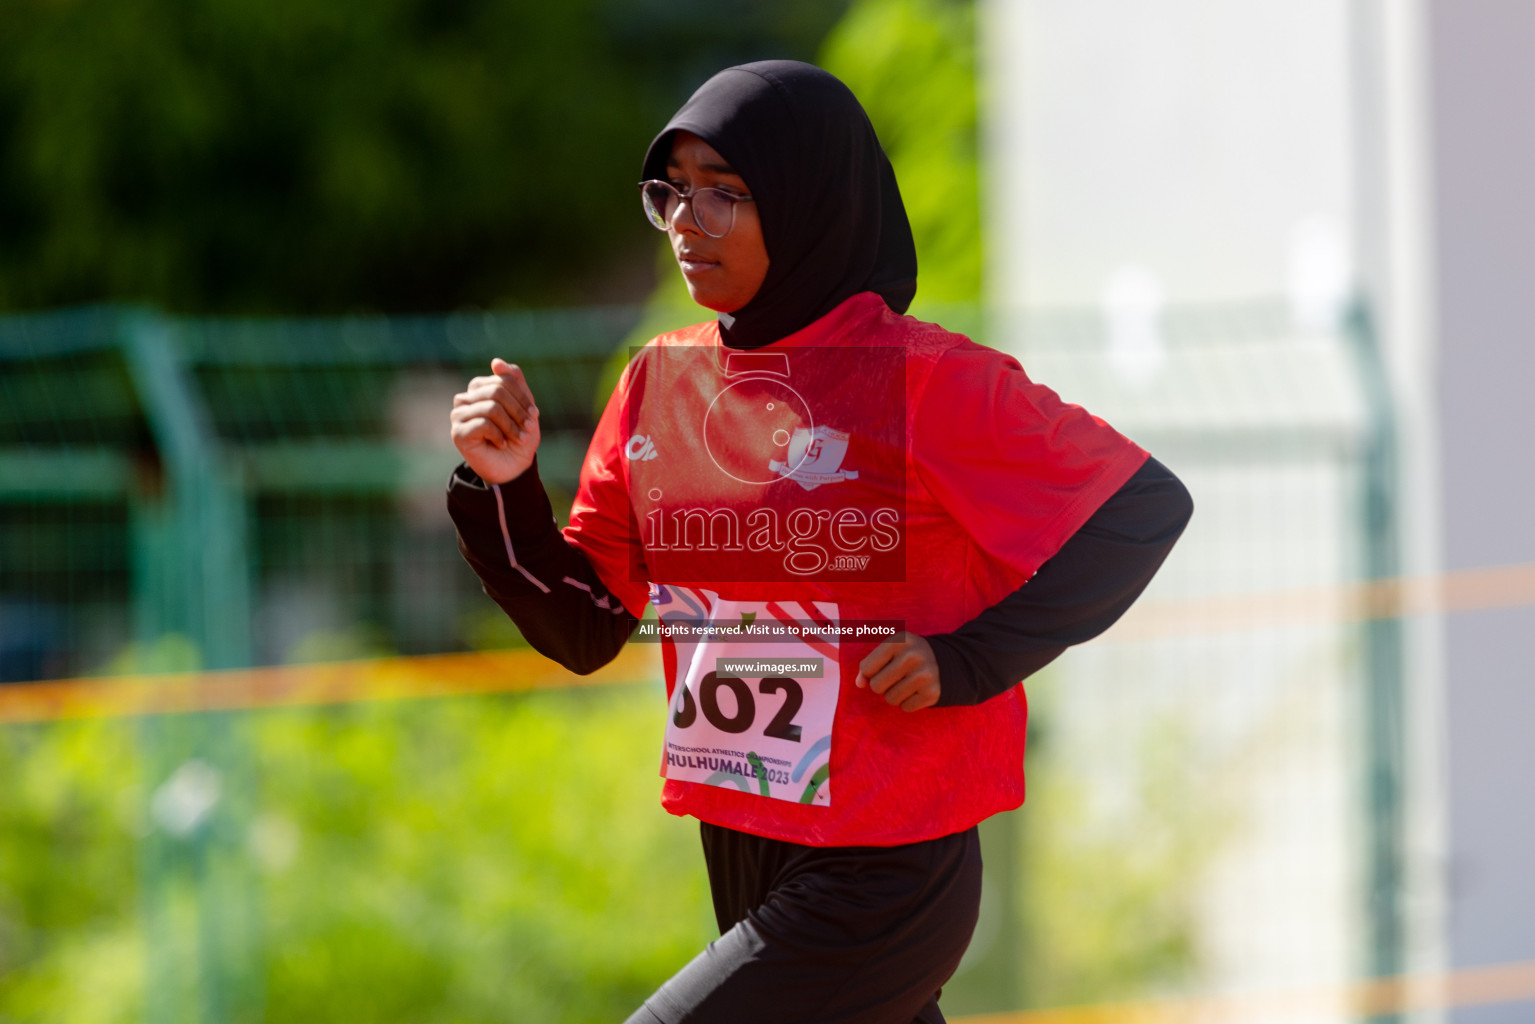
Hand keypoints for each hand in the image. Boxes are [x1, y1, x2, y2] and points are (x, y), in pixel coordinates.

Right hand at [450, 358, 540, 484]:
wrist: (514, 467)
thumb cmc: (518, 435)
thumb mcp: (523, 406)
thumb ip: (514, 381)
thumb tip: (495, 361)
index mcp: (479, 388)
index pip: (503, 379)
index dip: (522, 397)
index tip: (535, 415)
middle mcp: (465, 399)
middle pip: (497, 391)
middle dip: (518, 411)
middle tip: (529, 428)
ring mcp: (458, 415)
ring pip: (491, 407)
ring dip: (511, 425)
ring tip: (518, 438)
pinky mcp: (457, 433)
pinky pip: (483, 424)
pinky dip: (499, 435)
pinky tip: (501, 444)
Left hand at [854, 632, 940, 711]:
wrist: (947, 662)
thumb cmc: (908, 657)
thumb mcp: (890, 652)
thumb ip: (868, 665)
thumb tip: (859, 683)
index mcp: (898, 640)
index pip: (867, 668)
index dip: (872, 672)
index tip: (885, 666)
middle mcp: (912, 656)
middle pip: (876, 686)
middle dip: (882, 686)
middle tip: (896, 677)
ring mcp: (924, 675)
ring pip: (890, 699)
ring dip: (895, 695)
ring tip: (906, 683)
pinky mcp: (932, 693)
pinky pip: (906, 707)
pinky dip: (908, 702)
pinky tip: (917, 691)